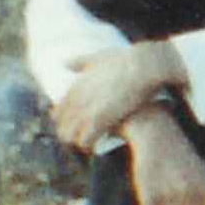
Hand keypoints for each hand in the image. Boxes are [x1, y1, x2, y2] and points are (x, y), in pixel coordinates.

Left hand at [50, 40, 182, 154]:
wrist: (143, 65)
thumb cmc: (126, 60)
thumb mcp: (98, 57)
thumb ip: (81, 61)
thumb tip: (64, 63)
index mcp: (79, 83)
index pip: (62, 104)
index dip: (61, 114)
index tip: (62, 121)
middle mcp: (81, 96)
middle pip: (64, 119)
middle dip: (65, 129)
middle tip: (69, 137)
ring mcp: (91, 108)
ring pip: (71, 130)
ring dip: (73, 139)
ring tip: (79, 144)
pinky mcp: (104, 118)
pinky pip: (88, 137)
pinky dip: (86, 143)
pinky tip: (89, 147)